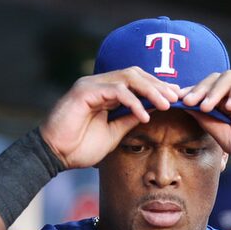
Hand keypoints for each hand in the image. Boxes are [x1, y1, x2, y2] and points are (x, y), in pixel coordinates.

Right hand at [39, 68, 180, 168]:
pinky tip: (144, 115)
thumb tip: (150, 112)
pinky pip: (115, 90)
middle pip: (135, 74)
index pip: (136, 82)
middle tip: (176, 98)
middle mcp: (99, 84)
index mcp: (106, 91)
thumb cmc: (79, 146)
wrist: (54, 155)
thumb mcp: (113, 132)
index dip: (157, 88)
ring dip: (150, 90)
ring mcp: (91, 85)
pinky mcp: (84, 92)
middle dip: (158, 85)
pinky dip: (133, 102)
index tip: (176, 98)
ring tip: (166, 105)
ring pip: (128, 78)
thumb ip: (128, 119)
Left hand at [180, 71, 230, 175]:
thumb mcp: (227, 139)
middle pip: (215, 80)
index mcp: (229, 106)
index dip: (192, 94)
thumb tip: (187, 109)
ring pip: (230, 77)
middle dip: (199, 90)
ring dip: (215, 90)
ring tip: (207, 106)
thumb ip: (209, 123)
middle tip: (189, 102)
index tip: (176, 101)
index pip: (207, 92)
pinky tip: (230, 106)